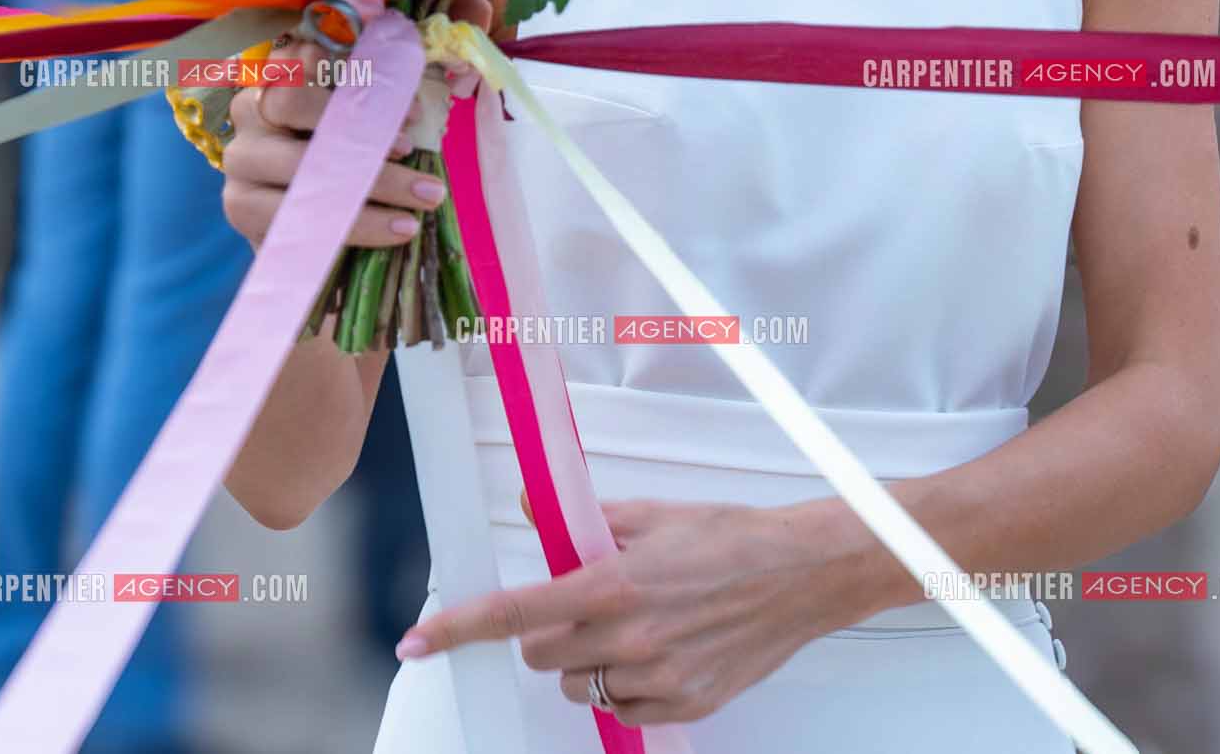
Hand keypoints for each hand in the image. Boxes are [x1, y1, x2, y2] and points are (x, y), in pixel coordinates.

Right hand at [220, 0, 491, 252]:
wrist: (319, 220)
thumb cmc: (355, 145)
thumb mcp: (387, 97)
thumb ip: (426, 49)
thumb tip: (476, 5)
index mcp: (281, 71)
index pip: (307, 55)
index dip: (362, 76)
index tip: (414, 108)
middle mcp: (252, 109)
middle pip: (293, 105)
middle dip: (361, 129)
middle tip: (417, 149)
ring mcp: (240, 162)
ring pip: (301, 167)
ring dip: (372, 185)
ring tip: (427, 195)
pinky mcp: (243, 212)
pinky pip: (301, 218)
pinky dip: (358, 225)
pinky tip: (399, 229)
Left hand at [396, 496, 836, 727]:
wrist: (801, 574)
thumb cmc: (732, 537)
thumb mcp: (655, 515)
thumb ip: (589, 522)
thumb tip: (533, 509)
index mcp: (614, 583)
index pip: (515, 611)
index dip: (459, 628)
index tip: (419, 641)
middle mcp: (629, 637)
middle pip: (540, 655)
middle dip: (547, 631)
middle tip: (583, 604)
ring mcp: (657, 679)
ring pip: (576, 686)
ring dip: (584, 661)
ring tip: (630, 625)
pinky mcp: (683, 706)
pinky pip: (620, 710)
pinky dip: (622, 687)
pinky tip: (655, 652)